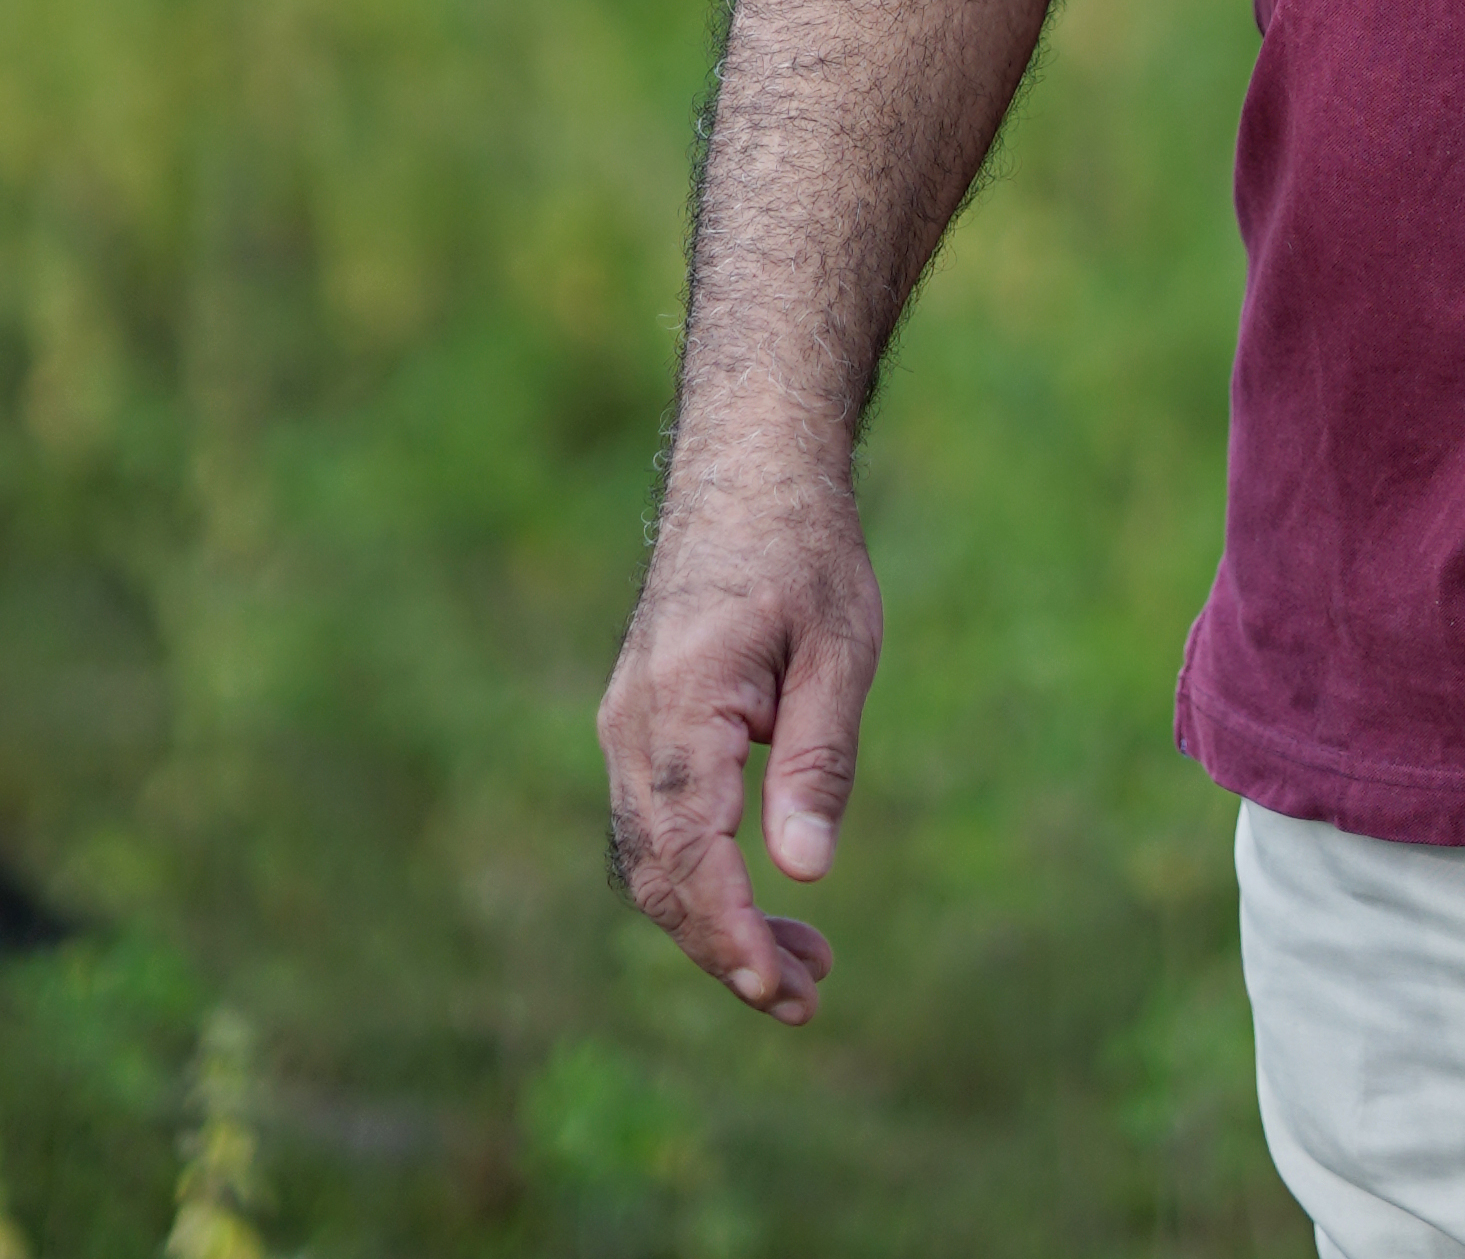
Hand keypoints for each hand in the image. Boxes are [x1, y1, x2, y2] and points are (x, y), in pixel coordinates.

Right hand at [597, 478, 884, 1023]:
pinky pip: (652, 828)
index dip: (728, 929)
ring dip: (714, 922)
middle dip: (726, 947)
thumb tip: (806, 871)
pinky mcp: (638, 729)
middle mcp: (633, 723)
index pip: (688, 849)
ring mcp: (625, 727)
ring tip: (802, 968)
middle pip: (659, 873)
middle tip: (808, 995)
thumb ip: (817, 758)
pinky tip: (762, 899)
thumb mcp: (839, 647)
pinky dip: (698, 879)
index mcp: (682, 700)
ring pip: (649, 860)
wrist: (748, 469)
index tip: (773, 984)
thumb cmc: (805, 550)